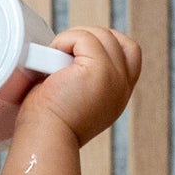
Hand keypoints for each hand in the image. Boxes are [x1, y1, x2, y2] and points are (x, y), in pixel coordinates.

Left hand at [22, 25, 140, 147]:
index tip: (78, 52)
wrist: (45, 140)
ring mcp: (114, 77)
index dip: (106, 43)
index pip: (129, 52)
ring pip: (100, 34)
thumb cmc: (47, 124)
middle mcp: (122, 87)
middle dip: (86, 37)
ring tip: (52, 60)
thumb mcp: (75, 99)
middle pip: (114, 38)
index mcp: (118, 94)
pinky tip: (50, 60)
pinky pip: (83, 38)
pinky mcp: (100, 71)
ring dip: (72, 39)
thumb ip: (84, 79)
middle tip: (60, 55)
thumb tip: (67, 57)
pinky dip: (63, 42)